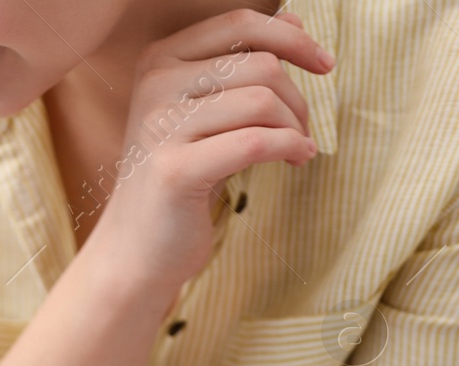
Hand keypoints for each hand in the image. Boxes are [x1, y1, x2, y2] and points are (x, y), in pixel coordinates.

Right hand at [93, 8, 332, 286]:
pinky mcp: (174, 170)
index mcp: (158, 62)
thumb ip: (239, 67)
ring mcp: (160, 128)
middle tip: (301, 130)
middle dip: (297, 98)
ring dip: (295, 127)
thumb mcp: (203, 113)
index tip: (323, 65)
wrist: (135, 250)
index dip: (292, 38)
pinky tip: (297, 160)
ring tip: (296, 149)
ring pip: (262, 101)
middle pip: (259, 64)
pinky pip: (256, 143)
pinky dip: (290, 149)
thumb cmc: (178, 179)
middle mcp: (153, 86)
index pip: (239, 25)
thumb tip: (293, 21)